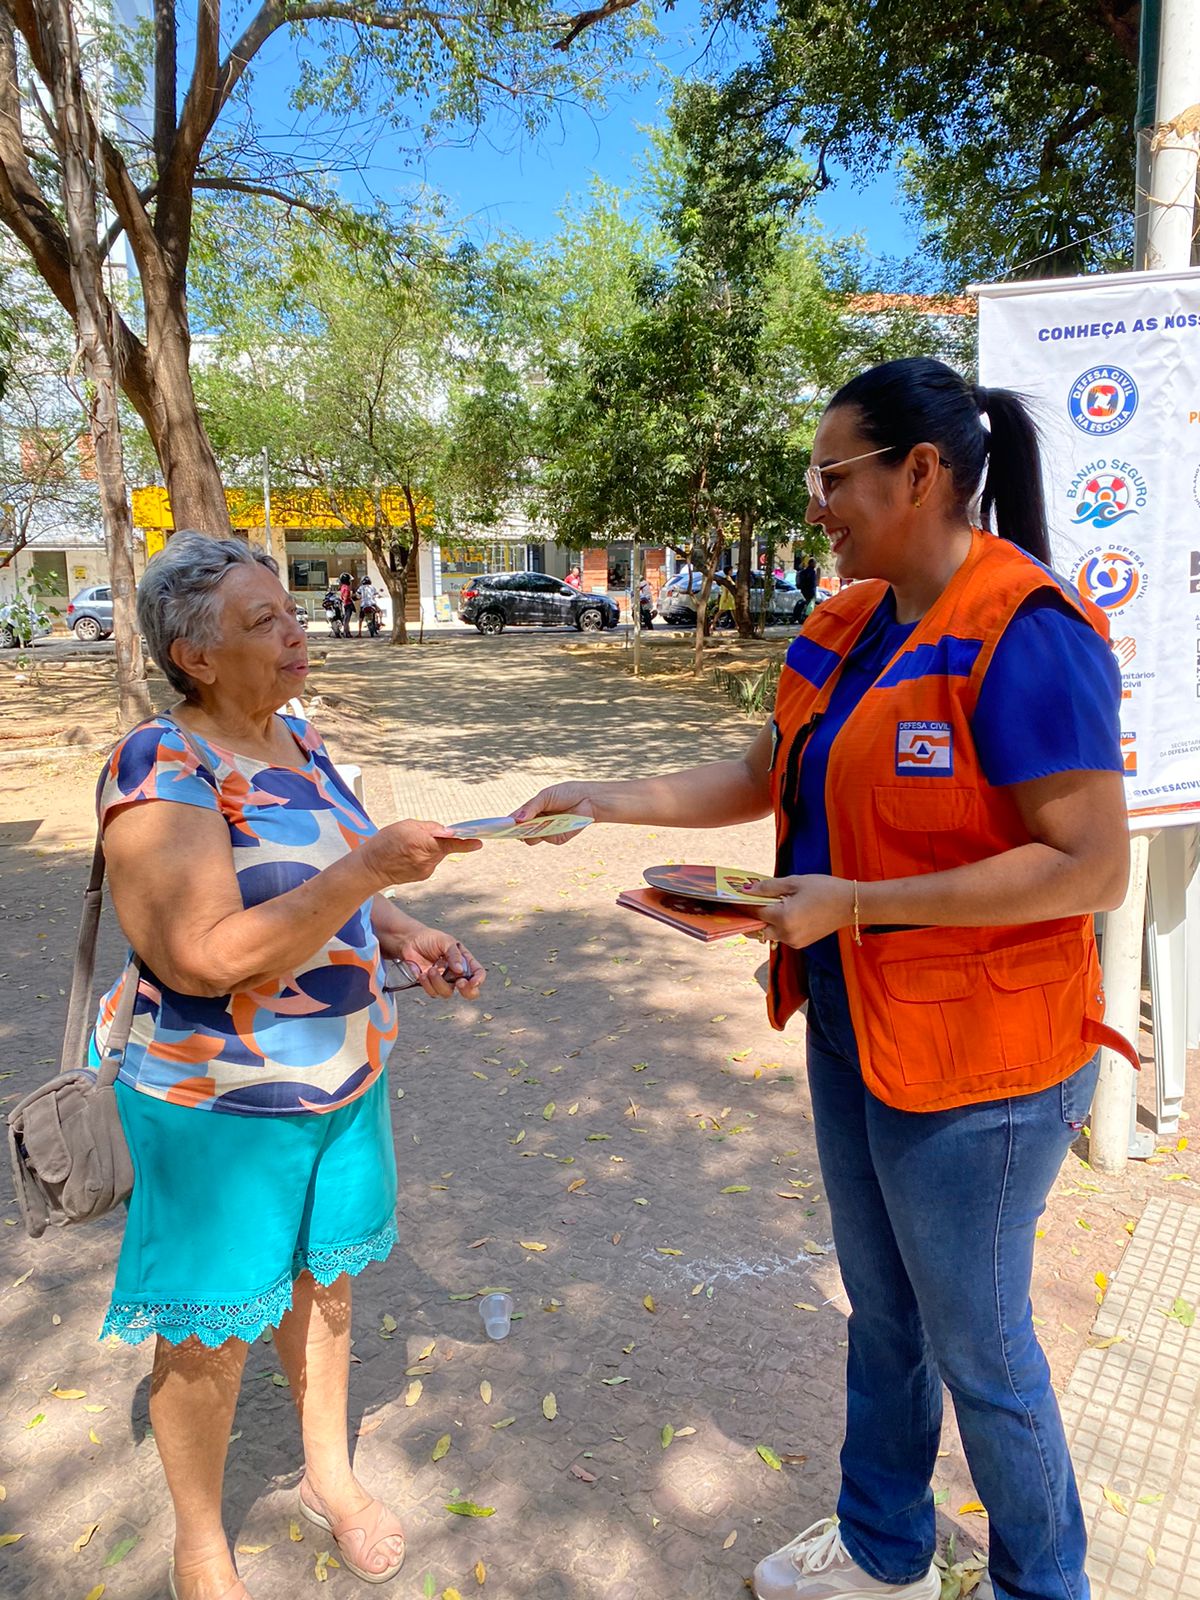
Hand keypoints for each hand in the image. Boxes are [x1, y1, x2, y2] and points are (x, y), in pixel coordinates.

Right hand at [361, 820, 481, 886]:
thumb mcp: (405, 826)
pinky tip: (409, 856)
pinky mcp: (423, 875)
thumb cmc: (384, 844)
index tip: (479, 842)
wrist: (370, 868)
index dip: (466, 843)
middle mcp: (427, 859)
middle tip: (419, 836)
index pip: (450, 843)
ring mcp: (426, 870)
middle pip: (443, 846)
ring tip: (409, 848)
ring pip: (437, 854)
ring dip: (430, 848)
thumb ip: (429, 827)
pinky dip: (424, 856)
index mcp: (422, 843)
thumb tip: (446, 831)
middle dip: (438, 839)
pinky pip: (430, 861)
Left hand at [381, 924, 485, 999]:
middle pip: (469, 991)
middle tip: (459, 983)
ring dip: (439, 982)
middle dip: (467, 991)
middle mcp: (456, 974)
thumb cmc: (430, 939)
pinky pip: (433, 992)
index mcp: (464, 961)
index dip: (478, 980)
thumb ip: (454, 954)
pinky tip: (422, 973)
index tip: (473, 982)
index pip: (478, 973)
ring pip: (448, 993)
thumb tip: (460, 970)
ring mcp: (444, 981)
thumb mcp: (446, 941)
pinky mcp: (430, 985)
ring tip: (430, 970)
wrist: (410, 941)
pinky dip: (427, 984)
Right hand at [511, 782, 597, 846]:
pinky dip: (551, 831)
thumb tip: (516, 819)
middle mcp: (536, 824)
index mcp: (530, 812)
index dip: (506, 824)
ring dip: (533, 833)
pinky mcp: (557, 838)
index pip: (514, 820)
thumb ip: (530, 807)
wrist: (587, 799)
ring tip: (539, 822)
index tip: (499, 827)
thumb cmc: (565, 794)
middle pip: (520, 833)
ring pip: (531, 840)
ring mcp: (546, 832)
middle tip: (517, 827)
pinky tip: (558, 822)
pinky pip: (548, 839)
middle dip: (517, 831)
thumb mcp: (545, 797)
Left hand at [743, 874, 853, 949]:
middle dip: (748, 918)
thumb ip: (769, 887)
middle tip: (742, 905)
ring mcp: (794, 941)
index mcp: (784, 917)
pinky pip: (781, 936)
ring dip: (763, 922)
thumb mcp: (795, 882)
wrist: (851, 905)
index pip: (754, 913)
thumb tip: (748, 889)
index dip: (741, 905)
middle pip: (757, 929)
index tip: (731, 898)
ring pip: (768, 934)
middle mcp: (786, 934)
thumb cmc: (825, 889)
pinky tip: (778, 912)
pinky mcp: (801, 943)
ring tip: (761, 906)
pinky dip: (775, 926)